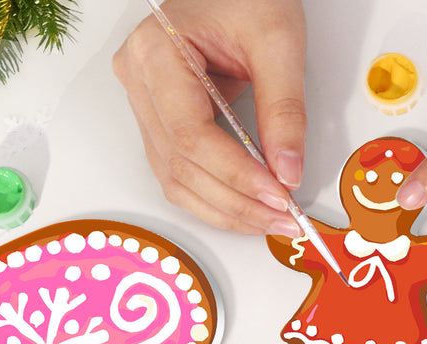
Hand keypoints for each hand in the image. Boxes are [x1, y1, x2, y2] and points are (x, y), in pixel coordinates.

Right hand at [113, 0, 306, 234]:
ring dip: (226, 210)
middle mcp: (139, 81)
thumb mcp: (277, 41)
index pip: (192, 136)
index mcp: (156, 52)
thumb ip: (284, 109)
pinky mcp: (161, 121)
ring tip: (271, 219)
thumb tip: (287, 172)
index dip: (237, 175)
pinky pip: (181, 174)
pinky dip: (216, 198)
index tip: (279, 195)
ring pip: (177, 180)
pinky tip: (249, 208)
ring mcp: (145, 104)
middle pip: (183, 166)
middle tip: (284, 217)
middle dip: (237, 202)